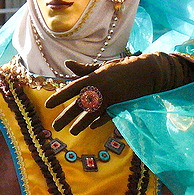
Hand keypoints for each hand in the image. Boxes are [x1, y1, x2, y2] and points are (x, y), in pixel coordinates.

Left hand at [45, 52, 193, 134]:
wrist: (145, 72)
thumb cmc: (122, 69)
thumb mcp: (102, 67)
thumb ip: (84, 69)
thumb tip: (68, 64)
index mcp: (93, 77)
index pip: (72, 88)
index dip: (59, 96)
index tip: (48, 104)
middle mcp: (99, 87)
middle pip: (79, 104)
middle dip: (66, 116)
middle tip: (55, 126)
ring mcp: (109, 97)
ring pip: (91, 113)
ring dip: (80, 123)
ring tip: (71, 131)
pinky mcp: (119, 104)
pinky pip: (106, 115)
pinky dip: (99, 121)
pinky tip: (92, 127)